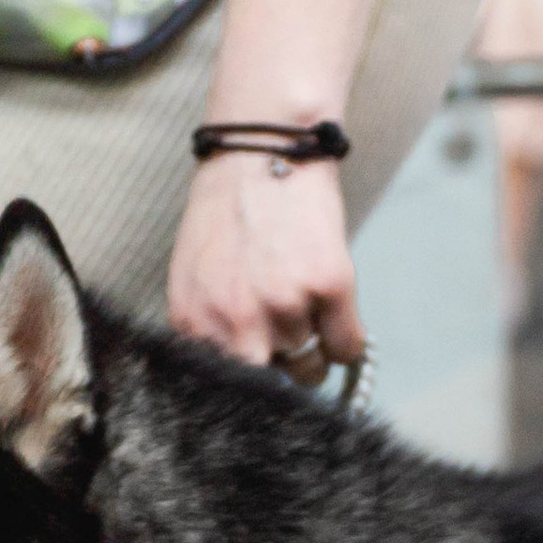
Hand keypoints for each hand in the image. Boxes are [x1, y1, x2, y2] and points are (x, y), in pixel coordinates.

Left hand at [167, 152, 363, 377]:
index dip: (248, 392)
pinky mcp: (328, 286)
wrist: (264, 149)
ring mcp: (284, 305)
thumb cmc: (228, 212)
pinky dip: (347, 336)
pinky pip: (348, 347)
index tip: (261, 389)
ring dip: (312, 341)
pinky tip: (334, 305)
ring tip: (301, 293)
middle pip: (270, 389)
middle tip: (286, 347)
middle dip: (280, 373)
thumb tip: (241, 378)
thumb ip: (209, 329)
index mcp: (195, 321)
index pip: (224, 393)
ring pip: (310, 365)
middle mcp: (236, 321)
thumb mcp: (196, 277)